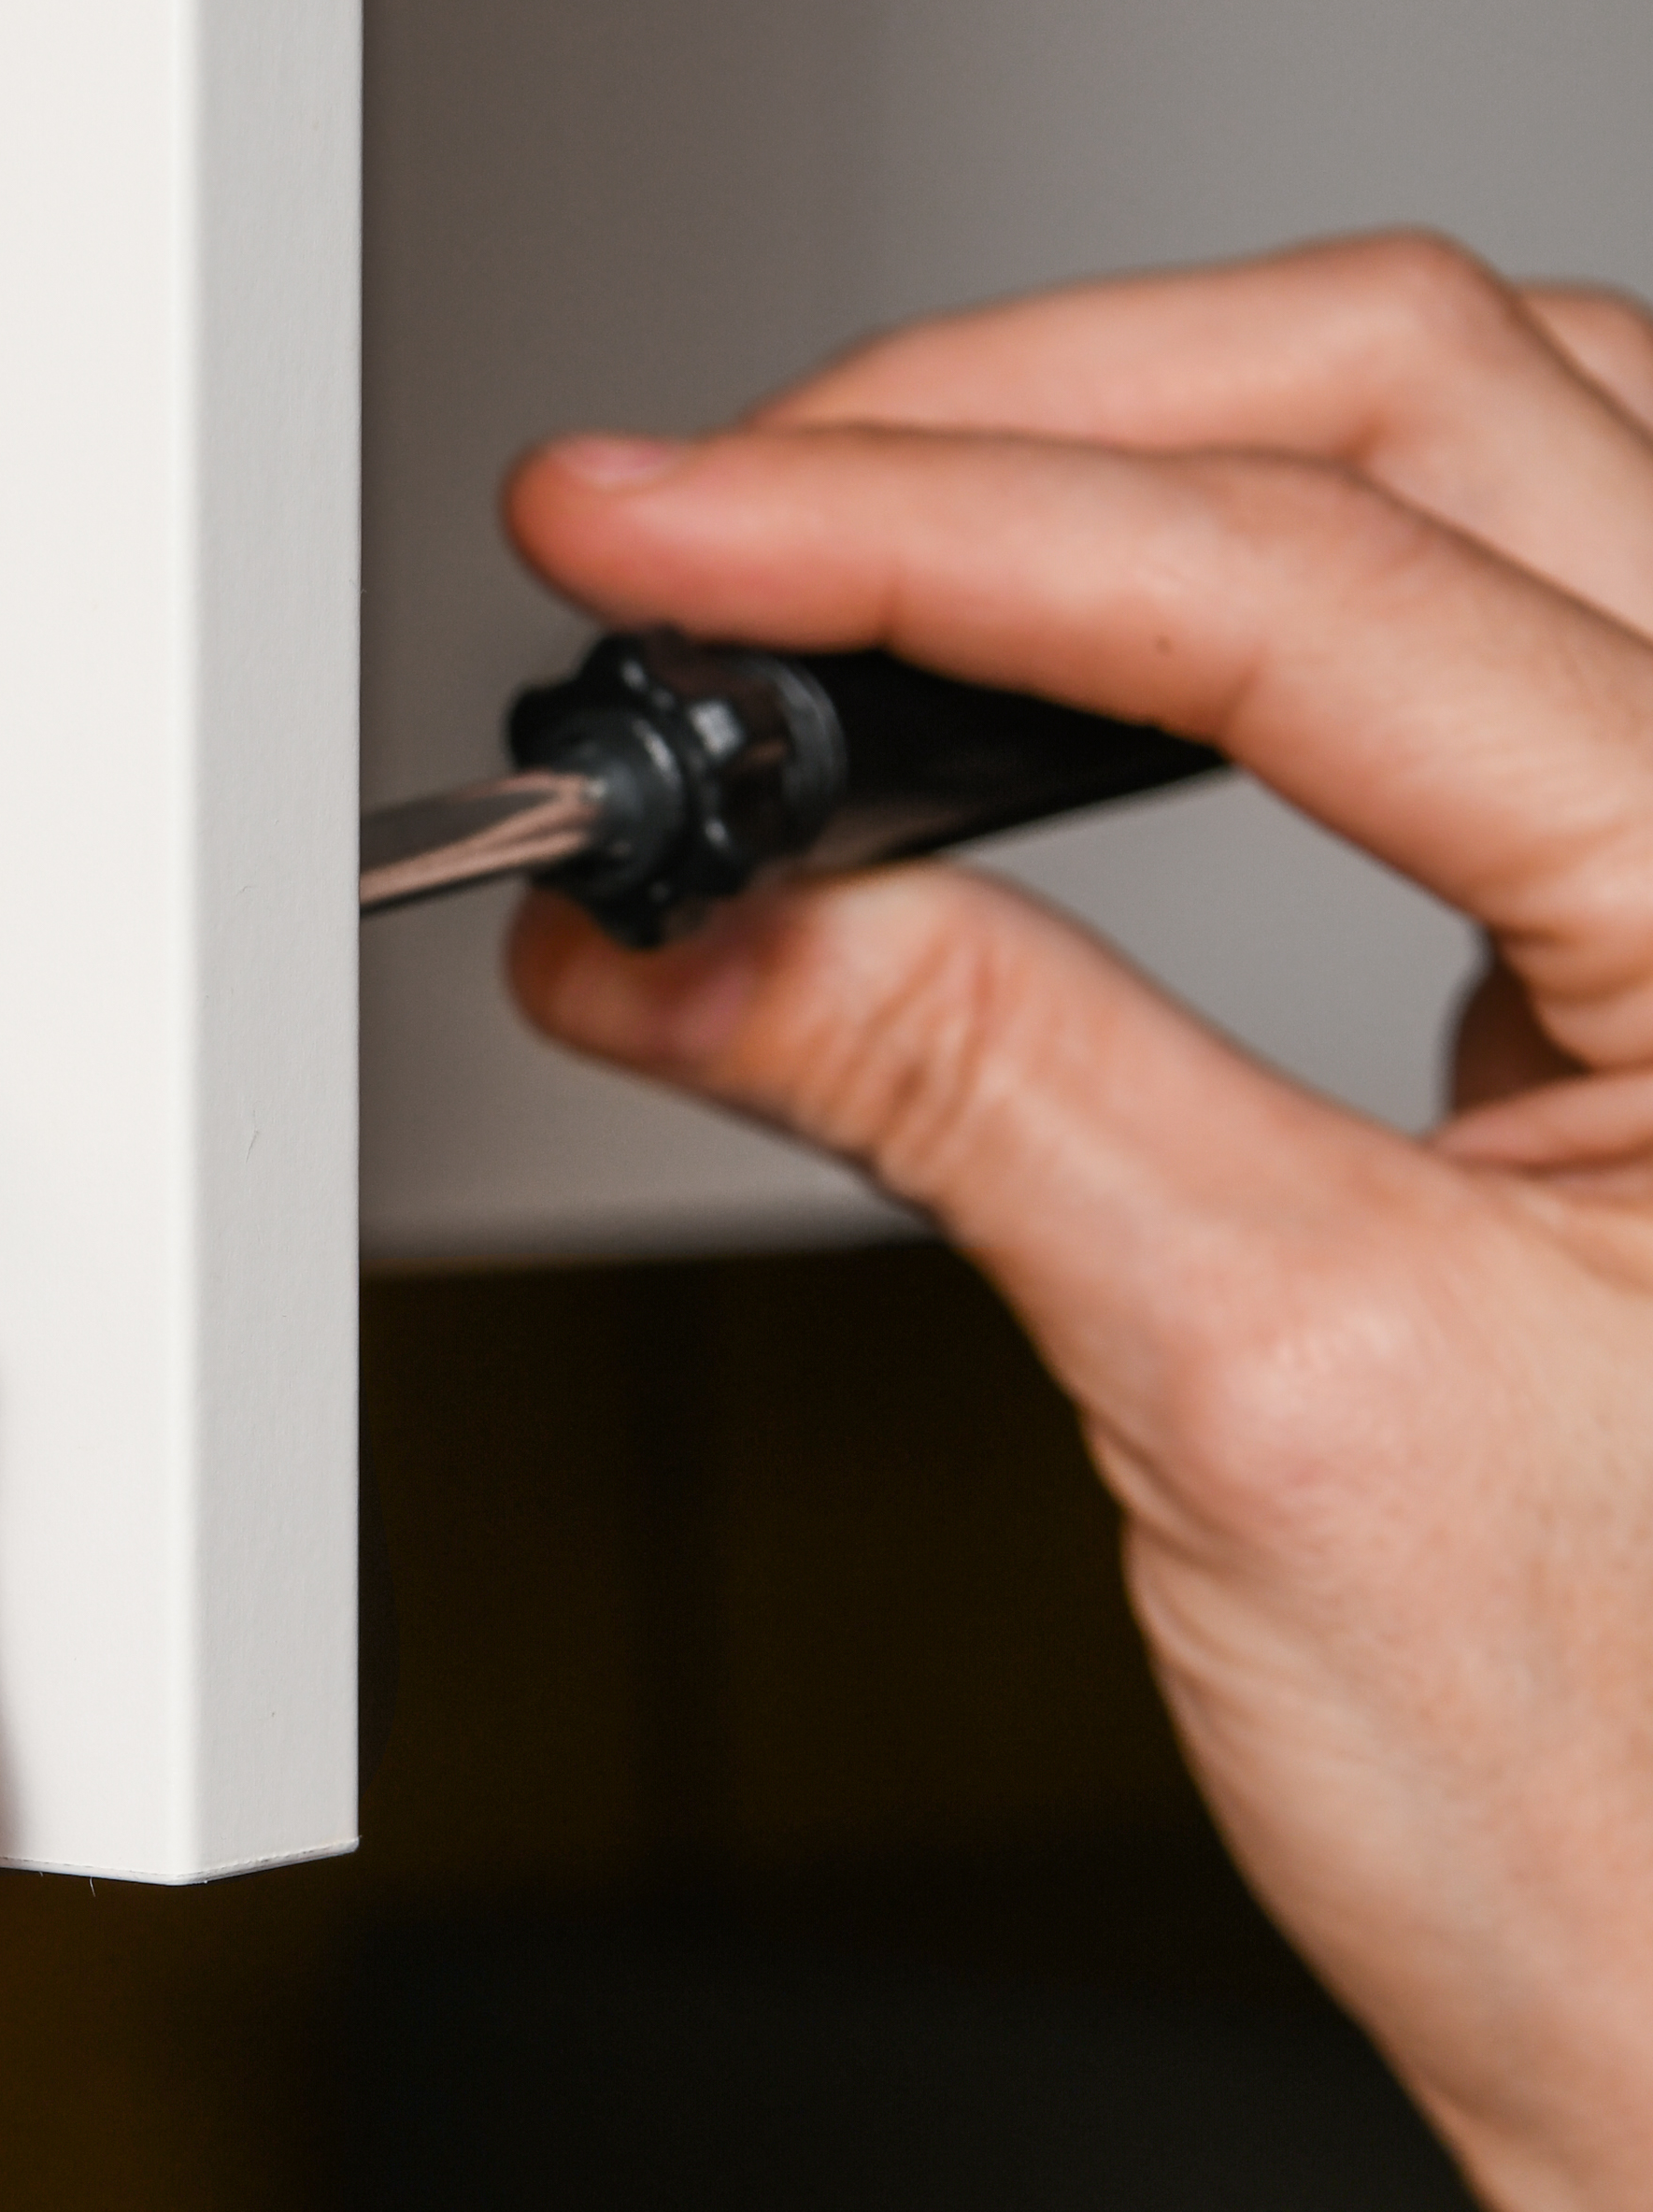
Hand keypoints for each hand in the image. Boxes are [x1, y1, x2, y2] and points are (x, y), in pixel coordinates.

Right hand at [502, 233, 1652, 2211]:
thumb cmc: (1635, 1808)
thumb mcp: (1258, 1399)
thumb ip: (963, 1083)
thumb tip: (695, 921)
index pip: (1307, 590)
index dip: (918, 534)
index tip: (657, 538)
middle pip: (1417, 402)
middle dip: (1009, 420)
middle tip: (699, 514)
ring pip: (1466, 451)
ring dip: (1121, 450)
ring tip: (831, 540)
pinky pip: (1473, 609)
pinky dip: (1223, 579)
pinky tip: (1037, 643)